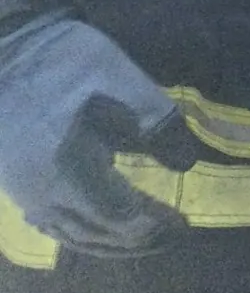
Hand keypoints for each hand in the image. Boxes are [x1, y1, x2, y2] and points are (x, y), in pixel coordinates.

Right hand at [0, 15, 197, 254]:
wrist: (3, 50)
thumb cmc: (65, 60)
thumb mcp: (121, 79)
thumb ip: (157, 122)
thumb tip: (188, 162)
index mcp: (71, 171)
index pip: (120, 216)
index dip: (153, 225)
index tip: (184, 224)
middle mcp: (45, 195)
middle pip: (97, 234)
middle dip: (138, 241)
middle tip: (173, 237)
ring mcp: (25, 194)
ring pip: (73, 236)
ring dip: (112, 242)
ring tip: (145, 240)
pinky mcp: (17, 185)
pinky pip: (53, 227)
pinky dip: (84, 235)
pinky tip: (99, 230)